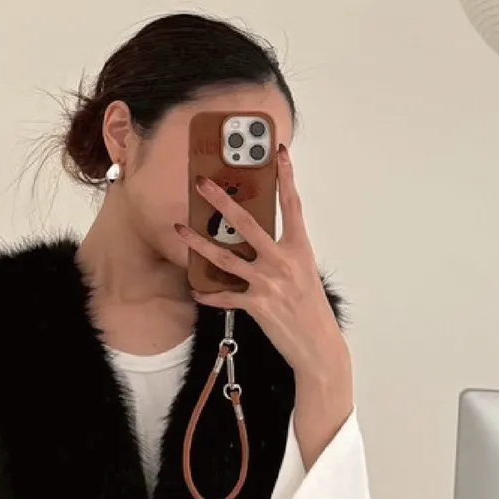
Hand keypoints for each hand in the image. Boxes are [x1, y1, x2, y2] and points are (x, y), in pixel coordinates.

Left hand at [175, 145, 348, 386]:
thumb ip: (283, 252)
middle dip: (221, 201)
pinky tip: (195, 289)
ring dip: (198, 242)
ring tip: (179, 229)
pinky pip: (224, 297)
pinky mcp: (256, 305)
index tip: (279, 153)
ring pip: (225, 257)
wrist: (318, 345)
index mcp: (299, 248)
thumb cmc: (311, 308)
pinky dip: (208, 294)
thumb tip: (256, 237)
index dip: (286, 177)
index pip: (292, 205)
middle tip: (202, 183)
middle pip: (247, 223)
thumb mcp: (304, 272)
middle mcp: (283, 261)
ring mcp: (268, 283)